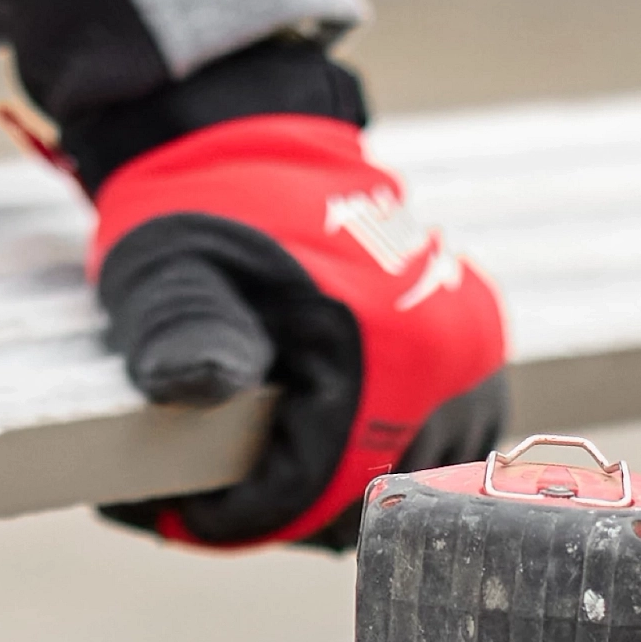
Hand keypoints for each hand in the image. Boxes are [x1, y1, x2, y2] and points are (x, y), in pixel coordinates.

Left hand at [87, 112, 505, 547]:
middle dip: (286, 508)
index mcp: (382, 343)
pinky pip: (436, 435)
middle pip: (371, 495)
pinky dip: (380, 448)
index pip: (321, 489)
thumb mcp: (169, 270)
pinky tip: (311, 435)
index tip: (182, 517)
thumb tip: (192, 397)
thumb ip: (185, 337)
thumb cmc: (199, 199)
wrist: (242, 124)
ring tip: (254, 468)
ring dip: (335, 483)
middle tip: (207, 497)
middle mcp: (444, 356)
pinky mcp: (471, 340)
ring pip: (411, 475)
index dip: (246, 517)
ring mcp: (468, 349)